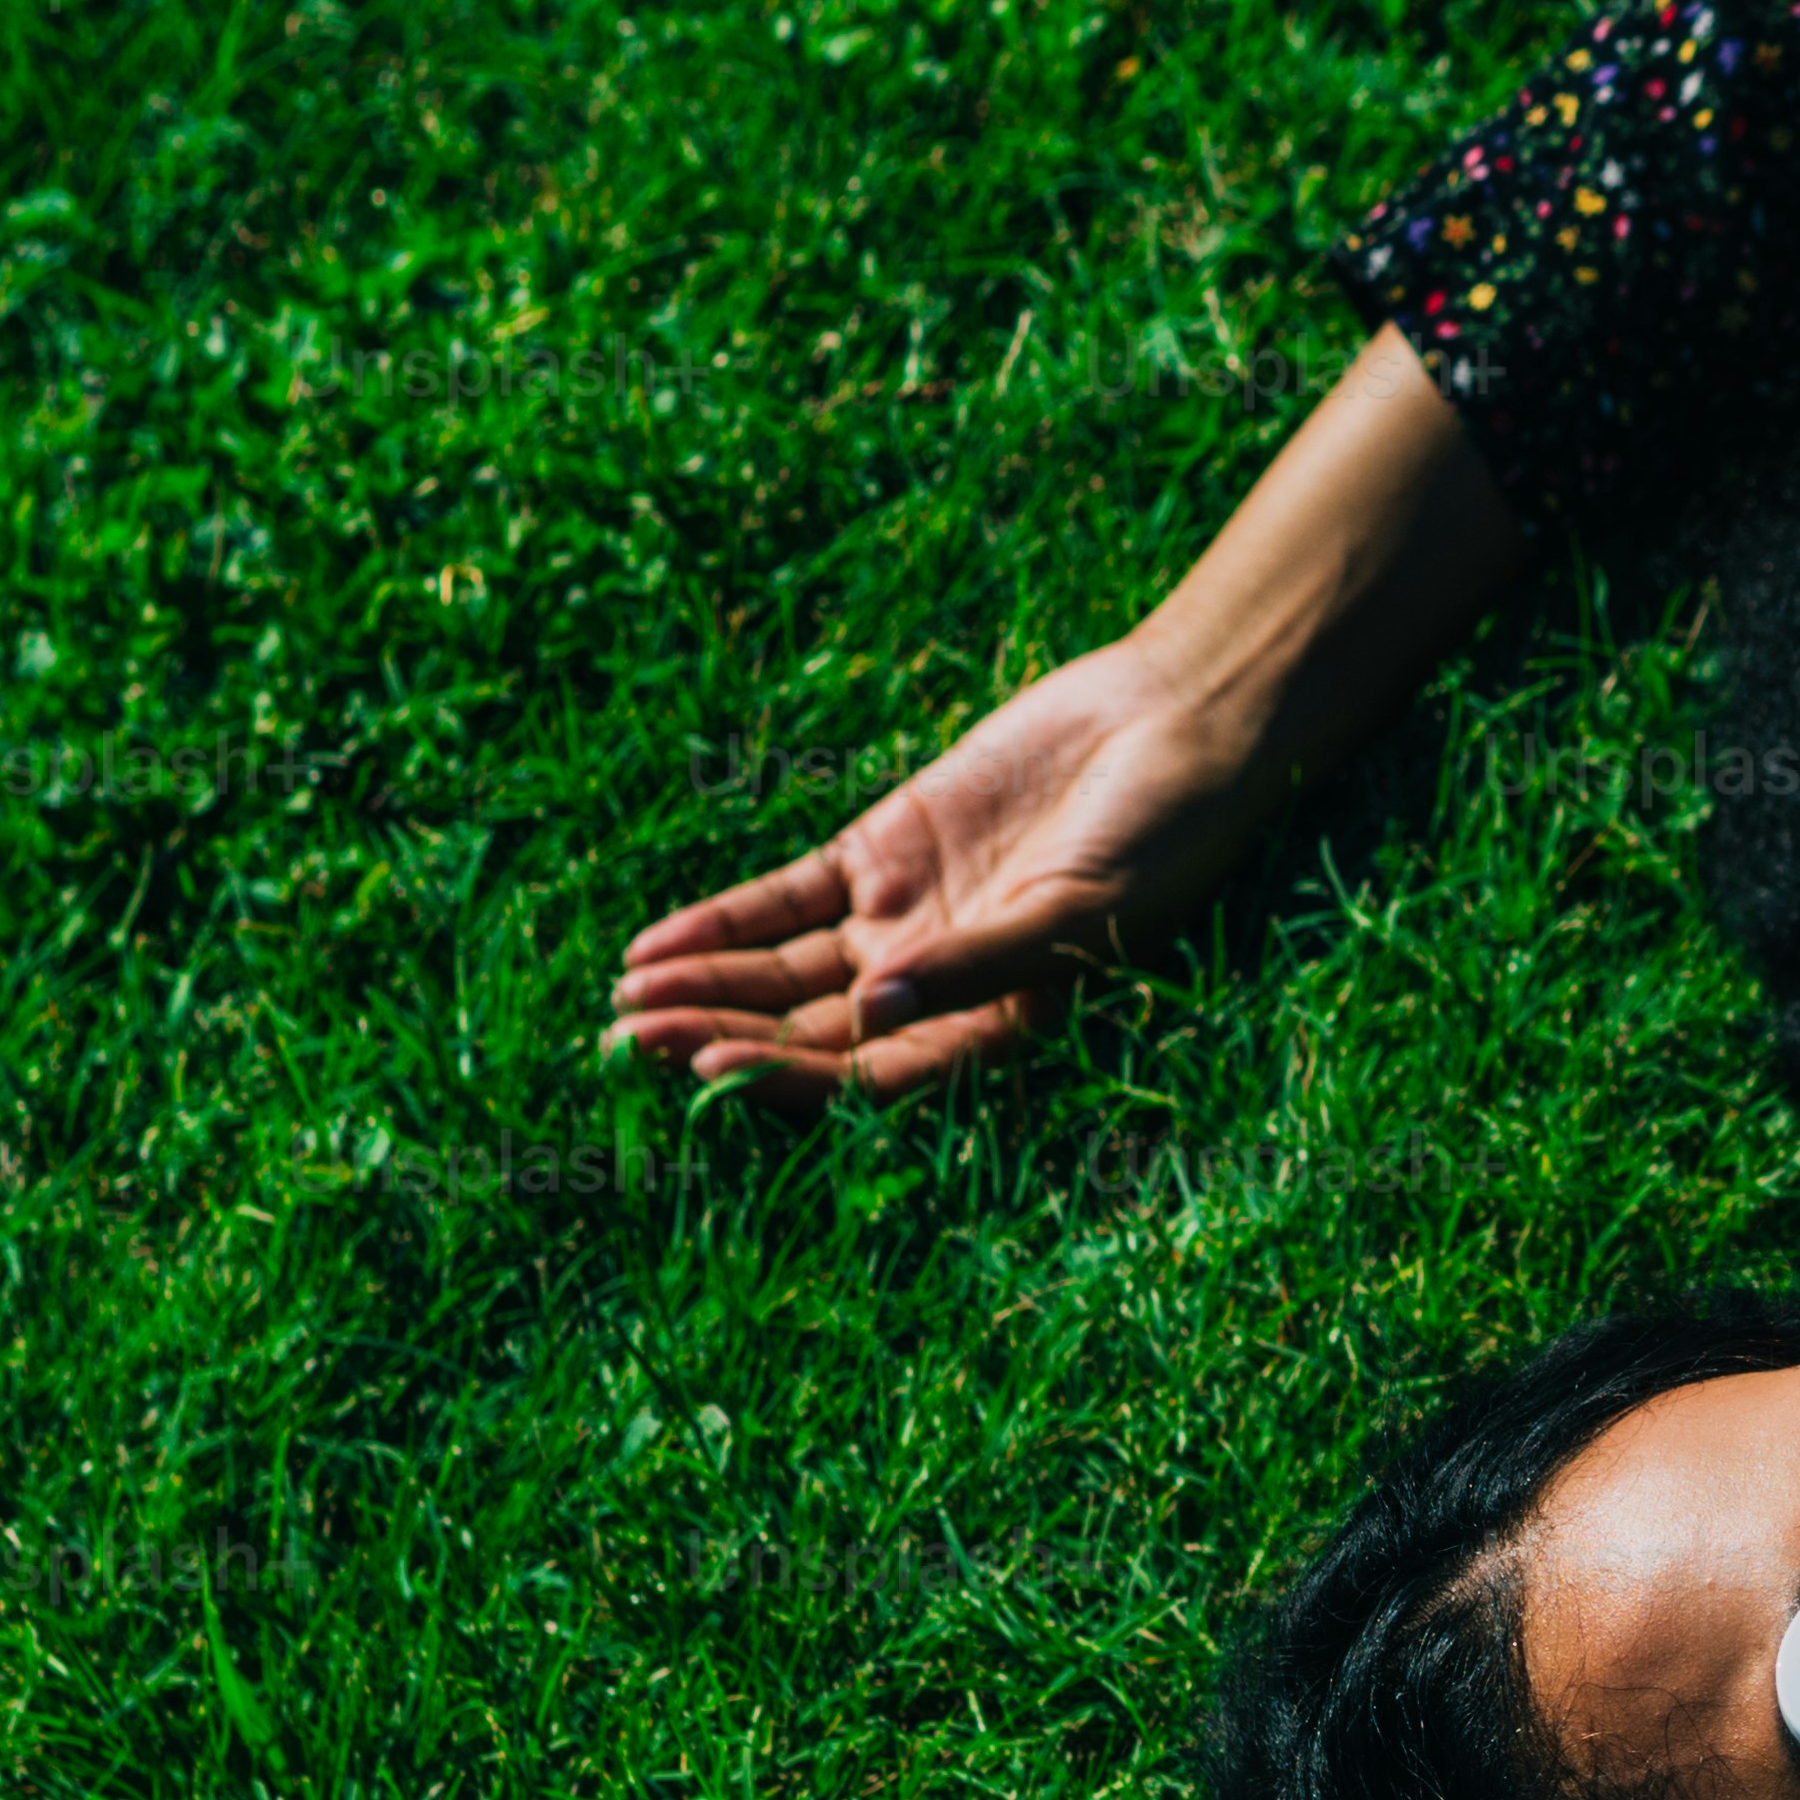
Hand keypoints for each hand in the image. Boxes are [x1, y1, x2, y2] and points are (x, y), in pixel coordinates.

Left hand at [602, 628, 1259, 1103]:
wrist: (1180, 721)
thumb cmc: (1163, 834)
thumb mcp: (1077, 909)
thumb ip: (973, 963)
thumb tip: (872, 1008)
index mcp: (994, 1027)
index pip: (867, 1077)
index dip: (782, 1078)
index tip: (702, 1064)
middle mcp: (937, 986)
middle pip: (805, 1032)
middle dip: (714, 1036)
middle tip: (620, 1039)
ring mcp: (904, 917)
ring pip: (780, 971)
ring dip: (703, 986)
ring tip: (621, 998)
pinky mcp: (885, 848)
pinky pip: (784, 899)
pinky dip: (722, 922)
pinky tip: (655, 944)